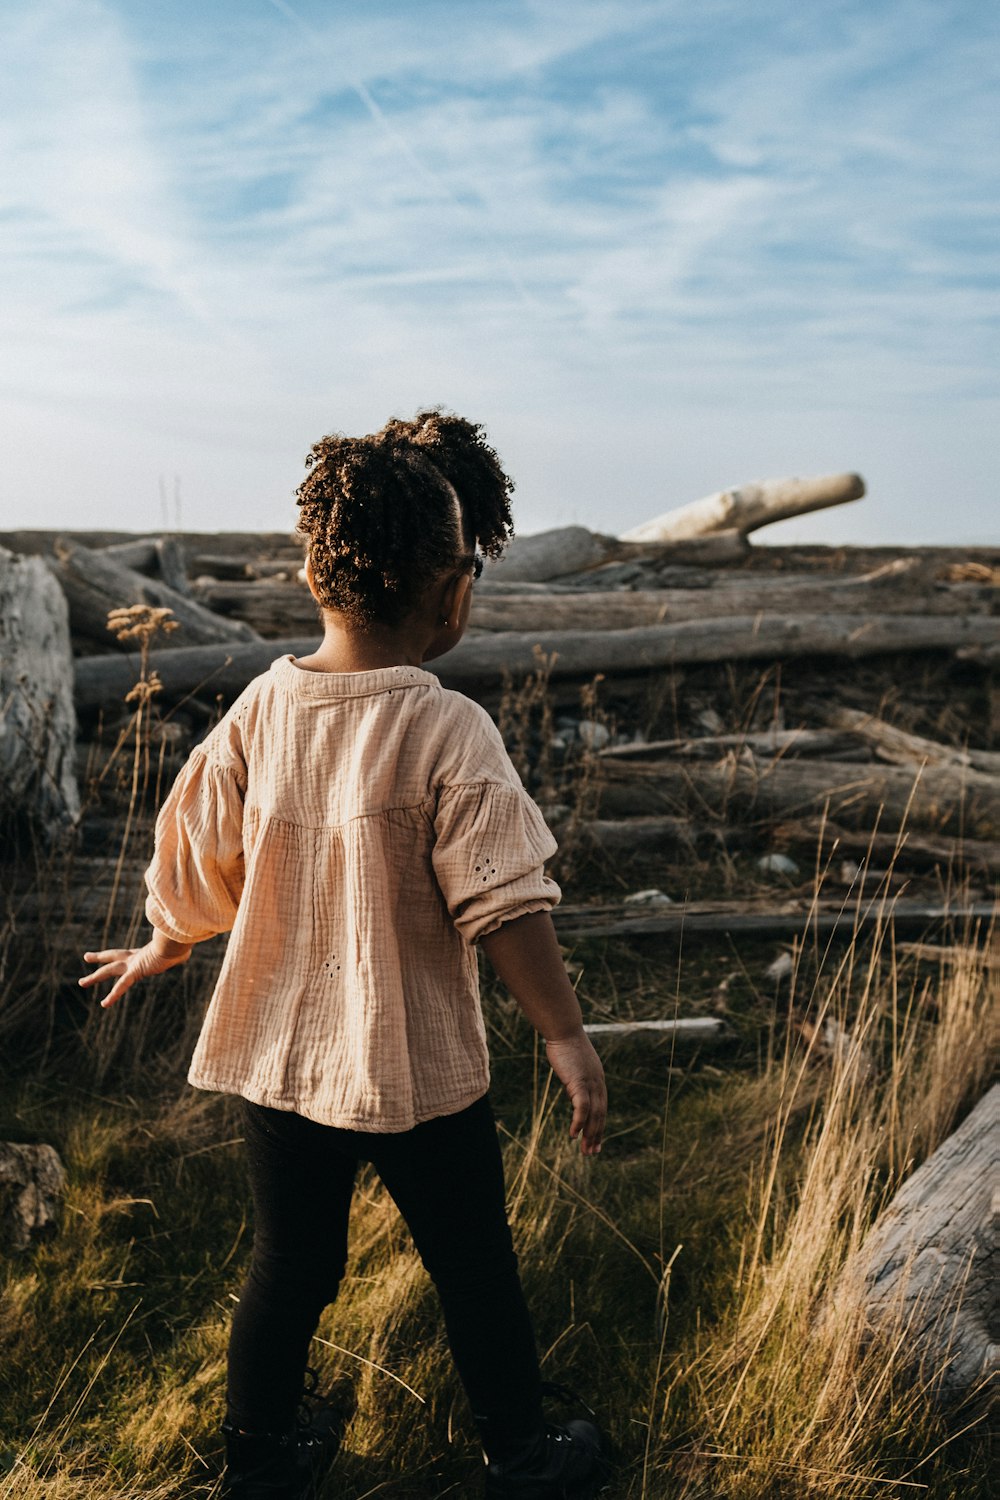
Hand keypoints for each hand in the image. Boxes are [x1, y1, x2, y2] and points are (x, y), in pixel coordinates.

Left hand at [79, 934, 191, 1008]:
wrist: (177, 942)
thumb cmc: (181, 944)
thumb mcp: (178, 949)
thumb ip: (179, 953)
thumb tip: (186, 952)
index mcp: (144, 953)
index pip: (126, 954)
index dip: (117, 955)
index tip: (108, 956)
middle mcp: (135, 956)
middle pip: (113, 957)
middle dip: (99, 957)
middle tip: (86, 956)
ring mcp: (133, 963)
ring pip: (108, 971)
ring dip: (94, 977)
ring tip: (81, 982)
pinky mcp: (135, 971)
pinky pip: (121, 986)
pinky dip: (113, 995)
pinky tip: (104, 1004)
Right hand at [545, 1031, 606, 1155]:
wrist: (564, 1031)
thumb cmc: (566, 1044)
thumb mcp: (574, 1065)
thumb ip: (575, 1078)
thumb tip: (572, 1090)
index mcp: (598, 1080)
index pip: (601, 1108)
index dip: (599, 1125)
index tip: (596, 1140)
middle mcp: (598, 1083)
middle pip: (600, 1115)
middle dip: (596, 1135)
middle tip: (592, 1152)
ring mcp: (590, 1083)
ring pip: (593, 1115)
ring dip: (590, 1134)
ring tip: (586, 1151)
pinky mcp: (580, 1083)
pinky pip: (582, 1107)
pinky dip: (579, 1122)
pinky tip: (574, 1135)